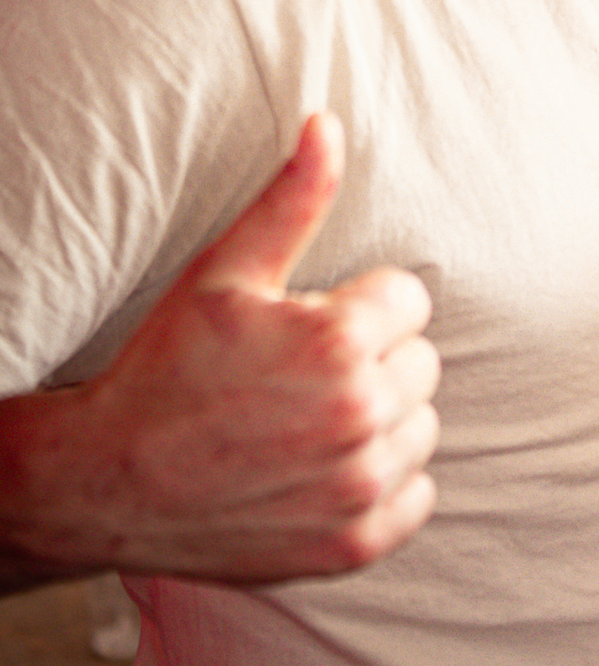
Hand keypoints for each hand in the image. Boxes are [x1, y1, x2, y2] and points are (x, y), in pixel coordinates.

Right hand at [1, 115, 439, 584]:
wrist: (110, 481)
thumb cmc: (169, 368)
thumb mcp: (226, 270)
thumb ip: (294, 196)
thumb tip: (328, 122)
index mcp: (339, 342)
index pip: (410, 301)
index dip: (358, 307)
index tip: (310, 325)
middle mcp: (360, 416)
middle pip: (421, 363)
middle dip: (373, 359)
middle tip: (302, 374)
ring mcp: (359, 486)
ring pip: (421, 426)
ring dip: (382, 419)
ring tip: (309, 418)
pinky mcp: (354, 544)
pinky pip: (418, 495)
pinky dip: (384, 483)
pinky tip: (326, 466)